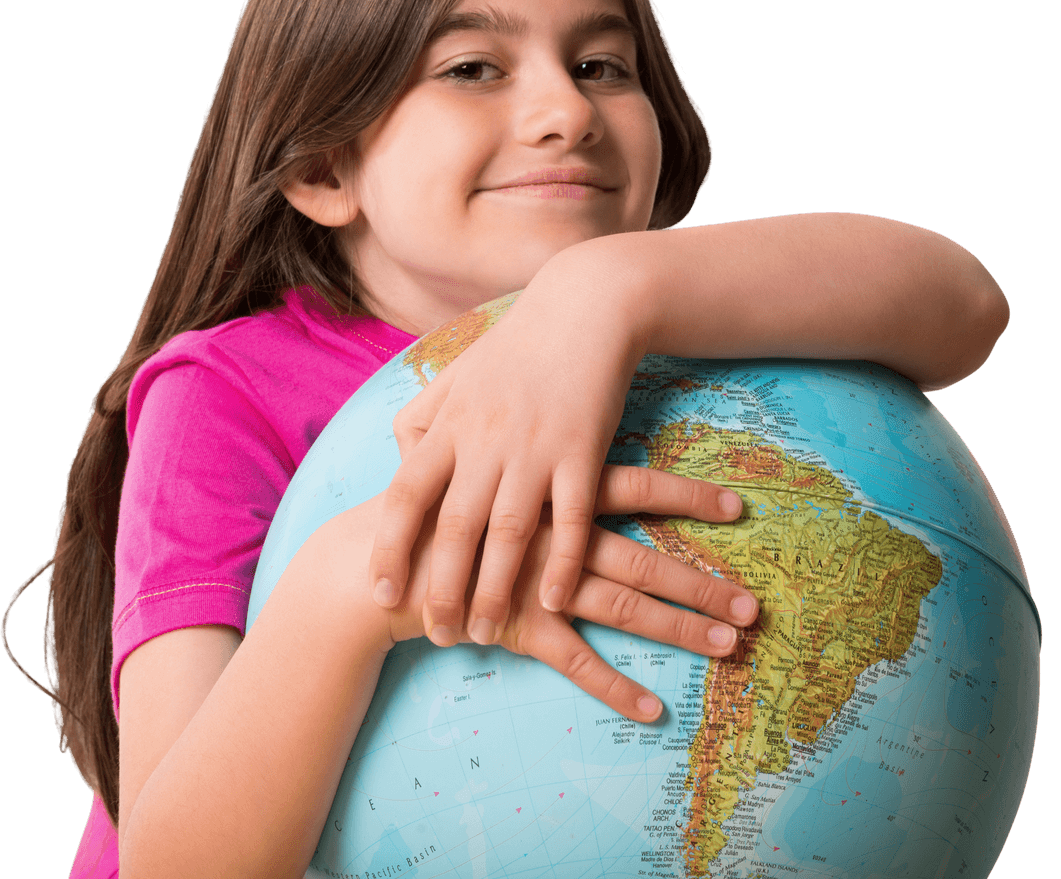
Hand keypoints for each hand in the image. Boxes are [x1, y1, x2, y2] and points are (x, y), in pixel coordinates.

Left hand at [369, 268, 744, 647]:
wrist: (584, 308)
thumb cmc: (516, 347)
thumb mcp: (456, 374)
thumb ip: (421, 419)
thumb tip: (400, 465)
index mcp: (451, 423)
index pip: (407, 494)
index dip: (390, 547)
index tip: (381, 592)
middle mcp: (486, 440)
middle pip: (455, 526)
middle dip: (442, 587)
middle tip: (437, 635)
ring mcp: (536, 447)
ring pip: (509, 532)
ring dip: (496, 589)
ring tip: (487, 634)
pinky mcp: (584, 451)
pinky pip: (574, 519)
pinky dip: (562, 563)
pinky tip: (553, 603)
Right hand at [381, 464, 757, 722]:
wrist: (374, 559)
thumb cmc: (430, 504)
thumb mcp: (480, 458)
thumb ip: (517, 439)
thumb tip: (553, 420)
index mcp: (552, 491)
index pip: (636, 486)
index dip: (688, 495)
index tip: (738, 506)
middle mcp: (556, 537)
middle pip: (644, 558)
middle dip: (701, 582)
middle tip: (754, 605)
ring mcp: (539, 584)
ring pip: (622, 606)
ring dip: (678, 628)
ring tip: (730, 645)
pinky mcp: (518, 628)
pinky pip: (575, 661)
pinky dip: (613, 687)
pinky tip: (652, 709)